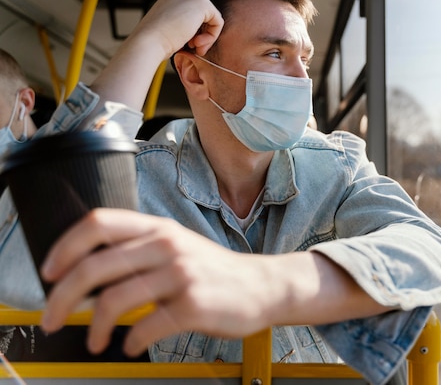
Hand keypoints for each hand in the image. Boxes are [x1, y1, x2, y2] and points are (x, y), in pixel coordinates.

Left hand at [40, 209, 273, 355]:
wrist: (261, 285)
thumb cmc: (214, 270)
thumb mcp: (177, 246)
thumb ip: (137, 250)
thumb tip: (86, 272)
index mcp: (158, 228)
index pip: (98, 223)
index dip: (65, 247)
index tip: (50, 273)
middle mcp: (168, 245)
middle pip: (95, 266)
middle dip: (62, 298)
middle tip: (53, 318)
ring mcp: (181, 274)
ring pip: (114, 300)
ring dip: (95, 328)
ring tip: (96, 341)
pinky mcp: (193, 305)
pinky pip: (146, 328)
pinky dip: (131, 342)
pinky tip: (132, 345)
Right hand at [132, 0, 223, 58]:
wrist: (149, 41)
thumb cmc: (156, 40)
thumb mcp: (170, 28)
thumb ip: (183, 24)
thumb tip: (197, 32)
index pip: (193, 13)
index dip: (194, 32)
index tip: (188, 45)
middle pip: (204, 16)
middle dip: (201, 34)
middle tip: (193, 47)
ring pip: (212, 19)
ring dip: (206, 37)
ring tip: (195, 48)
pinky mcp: (202, 3)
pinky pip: (218, 22)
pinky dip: (212, 37)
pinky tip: (198, 44)